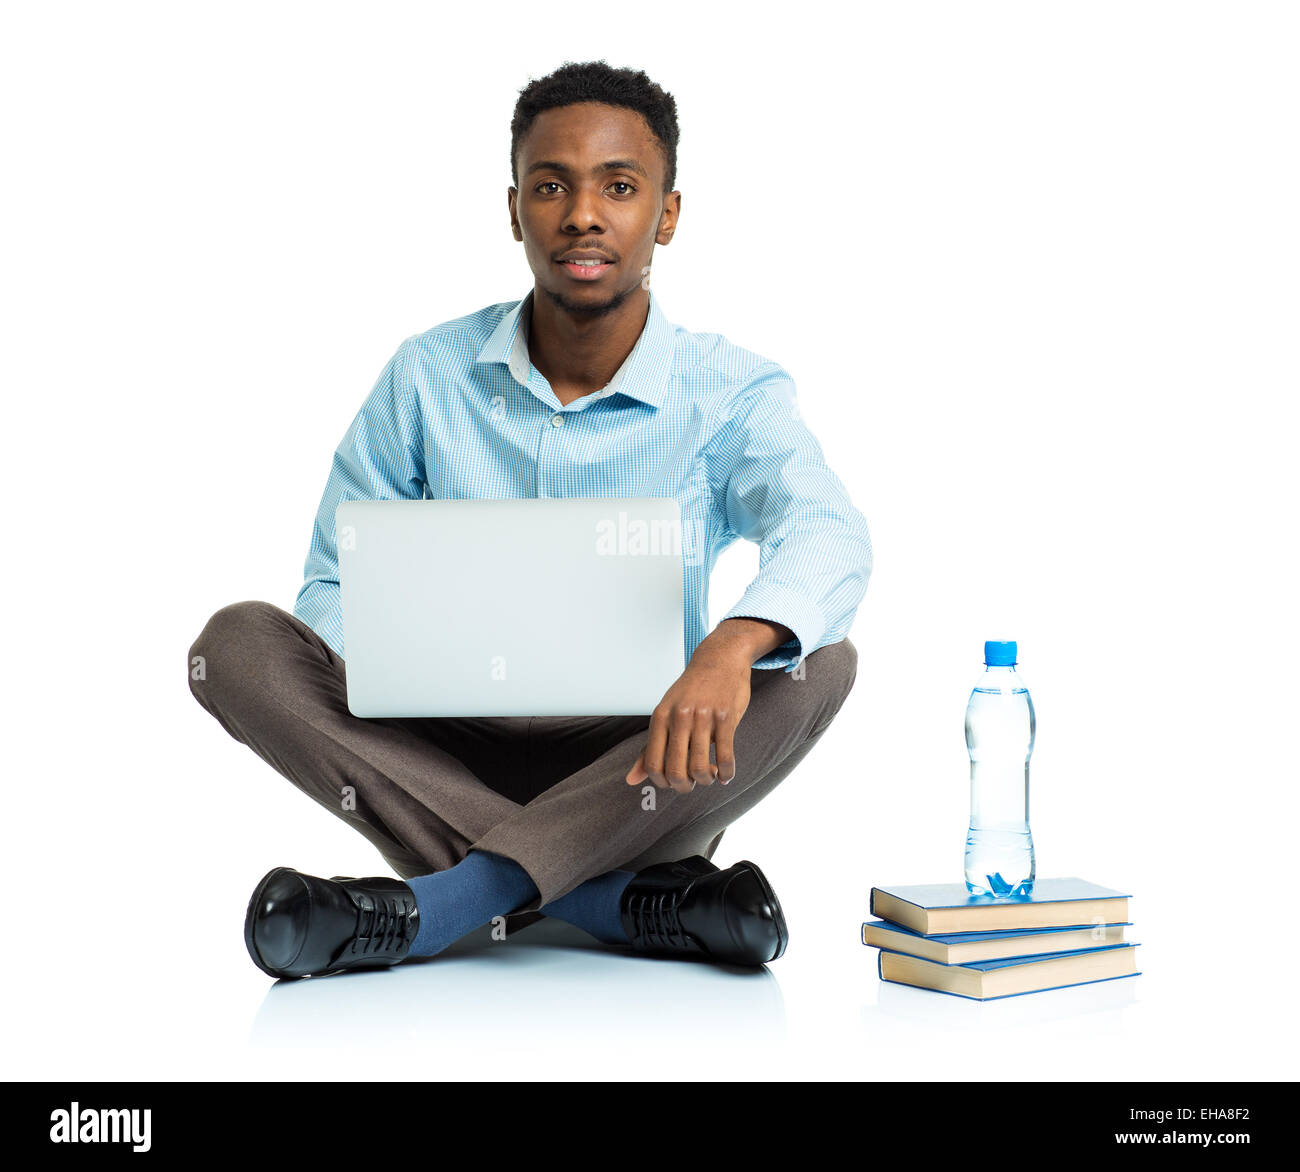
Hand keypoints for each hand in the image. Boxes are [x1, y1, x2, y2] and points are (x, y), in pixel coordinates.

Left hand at [625, 649, 751, 792]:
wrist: (719, 659)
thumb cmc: (690, 692)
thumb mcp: (665, 714)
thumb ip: (650, 747)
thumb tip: (631, 780)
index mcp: (660, 717)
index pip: (653, 764)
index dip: (662, 782)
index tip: (673, 782)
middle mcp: (679, 717)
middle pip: (675, 771)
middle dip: (684, 787)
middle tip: (692, 784)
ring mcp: (703, 716)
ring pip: (700, 768)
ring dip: (706, 780)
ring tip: (710, 776)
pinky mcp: (726, 717)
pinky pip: (725, 757)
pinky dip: (726, 773)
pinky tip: (725, 775)